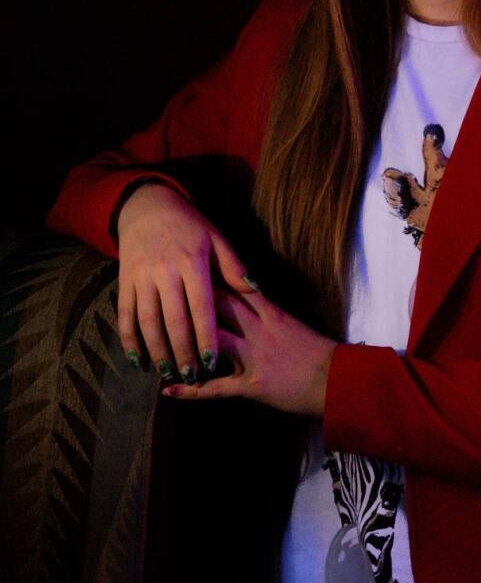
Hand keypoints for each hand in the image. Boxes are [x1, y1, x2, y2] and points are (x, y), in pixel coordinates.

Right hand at [116, 181, 257, 383]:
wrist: (147, 207)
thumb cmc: (189, 226)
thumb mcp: (215, 238)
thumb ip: (234, 266)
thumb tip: (255, 290)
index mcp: (192, 262)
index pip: (202, 306)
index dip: (206, 336)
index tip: (212, 362)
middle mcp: (165, 271)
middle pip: (174, 319)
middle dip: (182, 351)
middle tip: (192, 375)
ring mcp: (142, 276)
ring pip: (147, 321)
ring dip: (157, 350)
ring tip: (168, 372)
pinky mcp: (124, 280)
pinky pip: (125, 314)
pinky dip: (128, 339)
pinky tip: (137, 359)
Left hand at [160, 284, 338, 415]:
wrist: (338, 381)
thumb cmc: (320, 354)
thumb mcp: (294, 326)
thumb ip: (269, 315)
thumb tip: (249, 304)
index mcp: (272, 313)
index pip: (237, 288)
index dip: (211, 277)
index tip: (187, 268)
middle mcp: (260, 330)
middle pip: (221, 307)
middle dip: (191, 300)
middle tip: (162, 292)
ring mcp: (255, 357)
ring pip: (214, 342)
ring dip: (185, 344)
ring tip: (158, 345)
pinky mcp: (254, 385)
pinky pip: (217, 388)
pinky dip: (192, 391)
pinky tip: (169, 391)